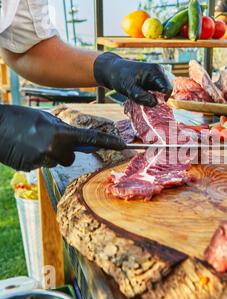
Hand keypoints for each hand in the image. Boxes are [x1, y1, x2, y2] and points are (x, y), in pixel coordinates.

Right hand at [0, 105, 124, 171]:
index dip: (108, 142)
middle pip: (69, 158)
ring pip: (54, 162)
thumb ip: (62, 130)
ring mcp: (41, 160)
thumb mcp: (45, 118)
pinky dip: (35, 159)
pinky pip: (40, 165)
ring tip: (31, 142)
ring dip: (48, 155)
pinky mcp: (30, 167)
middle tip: (47, 140)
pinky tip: (24, 149)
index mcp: (61, 133)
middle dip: (63, 152)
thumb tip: (74, 141)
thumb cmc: (19, 118)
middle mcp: (54, 148)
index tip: (123, 145)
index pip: (91, 139)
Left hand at [93, 52, 172, 106]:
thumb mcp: (129, 88)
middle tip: (148, 105)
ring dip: (157, 99)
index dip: (164, 100)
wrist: (114, 70)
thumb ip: (142, 96)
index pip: (168, 89)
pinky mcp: (155, 81)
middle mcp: (160, 72)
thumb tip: (155, 103)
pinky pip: (159, 92)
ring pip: (164, 93)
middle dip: (160, 100)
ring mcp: (158, 77)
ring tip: (145, 101)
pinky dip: (154, 98)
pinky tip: (145, 99)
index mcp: (156, 71)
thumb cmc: (120, 77)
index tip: (154, 106)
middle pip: (168, 91)